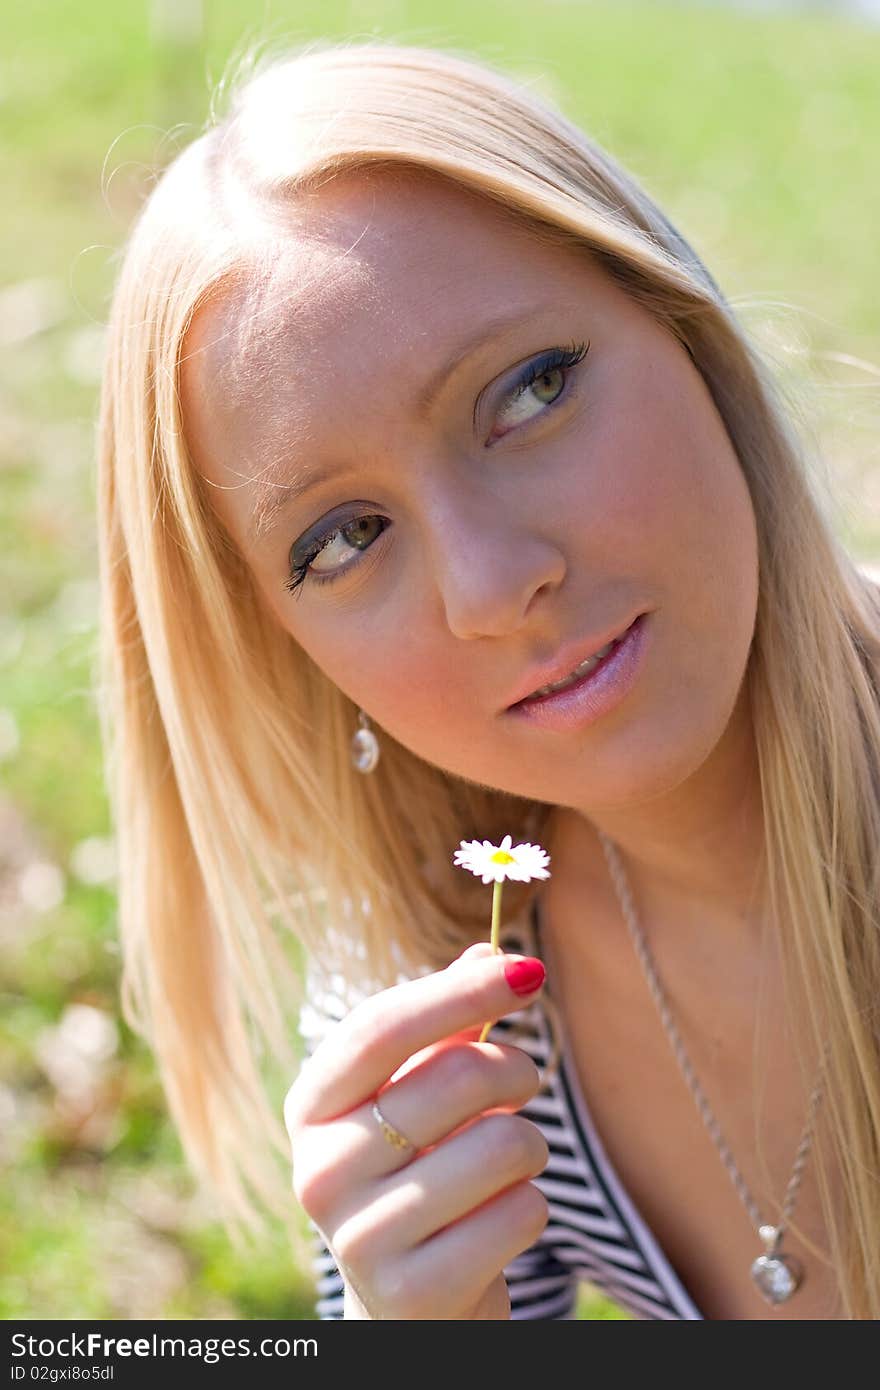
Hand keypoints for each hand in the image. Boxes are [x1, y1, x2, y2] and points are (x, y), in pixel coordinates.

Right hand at [284, 942, 548, 1318]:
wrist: (410, 1302)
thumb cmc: (420, 1172)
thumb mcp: (419, 1096)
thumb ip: (448, 1025)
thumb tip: (490, 951)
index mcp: (313, 1104)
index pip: (383, 1027)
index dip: (460, 991)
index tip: (528, 970)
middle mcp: (319, 1169)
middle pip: (454, 1078)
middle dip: (515, 1070)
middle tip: (522, 1083)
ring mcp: (358, 1237)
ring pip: (500, 1145)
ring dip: (529, 1147)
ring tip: (508, 1163)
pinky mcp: (410, 1291)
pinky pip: (518, 1214)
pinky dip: (531, 1208)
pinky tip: (499, 1222)